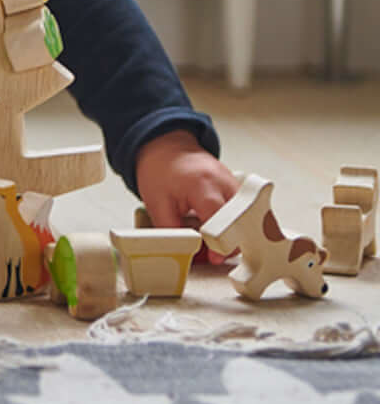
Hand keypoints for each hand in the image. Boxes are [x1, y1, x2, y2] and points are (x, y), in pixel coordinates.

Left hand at [135, 130, 239, 263]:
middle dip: (232, 243)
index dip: (220, 245)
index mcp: (204, 186)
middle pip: (243, 222)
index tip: (214, 258)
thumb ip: (171, 231)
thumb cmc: (159, 169)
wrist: (165, 145)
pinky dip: (233, 224)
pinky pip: (243, 211)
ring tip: (210, 238)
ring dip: (233, 234)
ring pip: (247, 218)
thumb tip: (184, 254)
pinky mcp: (235, 186)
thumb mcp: (156, 203)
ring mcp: (234, 183)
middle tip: (214, 253)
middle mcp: (225, 183)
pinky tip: (215, 227)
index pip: (224, 223)